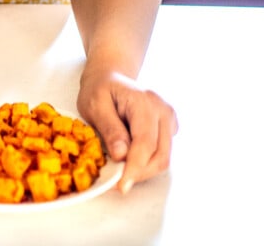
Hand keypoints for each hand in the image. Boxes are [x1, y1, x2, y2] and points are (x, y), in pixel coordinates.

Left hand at [77, 67, 176, 193]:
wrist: (109, 77)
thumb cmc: (99, 89)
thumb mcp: (94, 105)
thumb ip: (109, 129)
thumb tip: (122, 155)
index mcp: (144, 101)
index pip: (145, 143)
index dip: (135, 168)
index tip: (121, 186)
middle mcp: (162, 110)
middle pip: (160, 155)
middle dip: (139, 173)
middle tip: (116, 181)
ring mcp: (169, 119)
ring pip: (164, 158)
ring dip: (143, 170)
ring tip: (121, 168)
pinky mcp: (169, 128)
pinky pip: (162, 154)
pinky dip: (147, 163)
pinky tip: (129, 158)